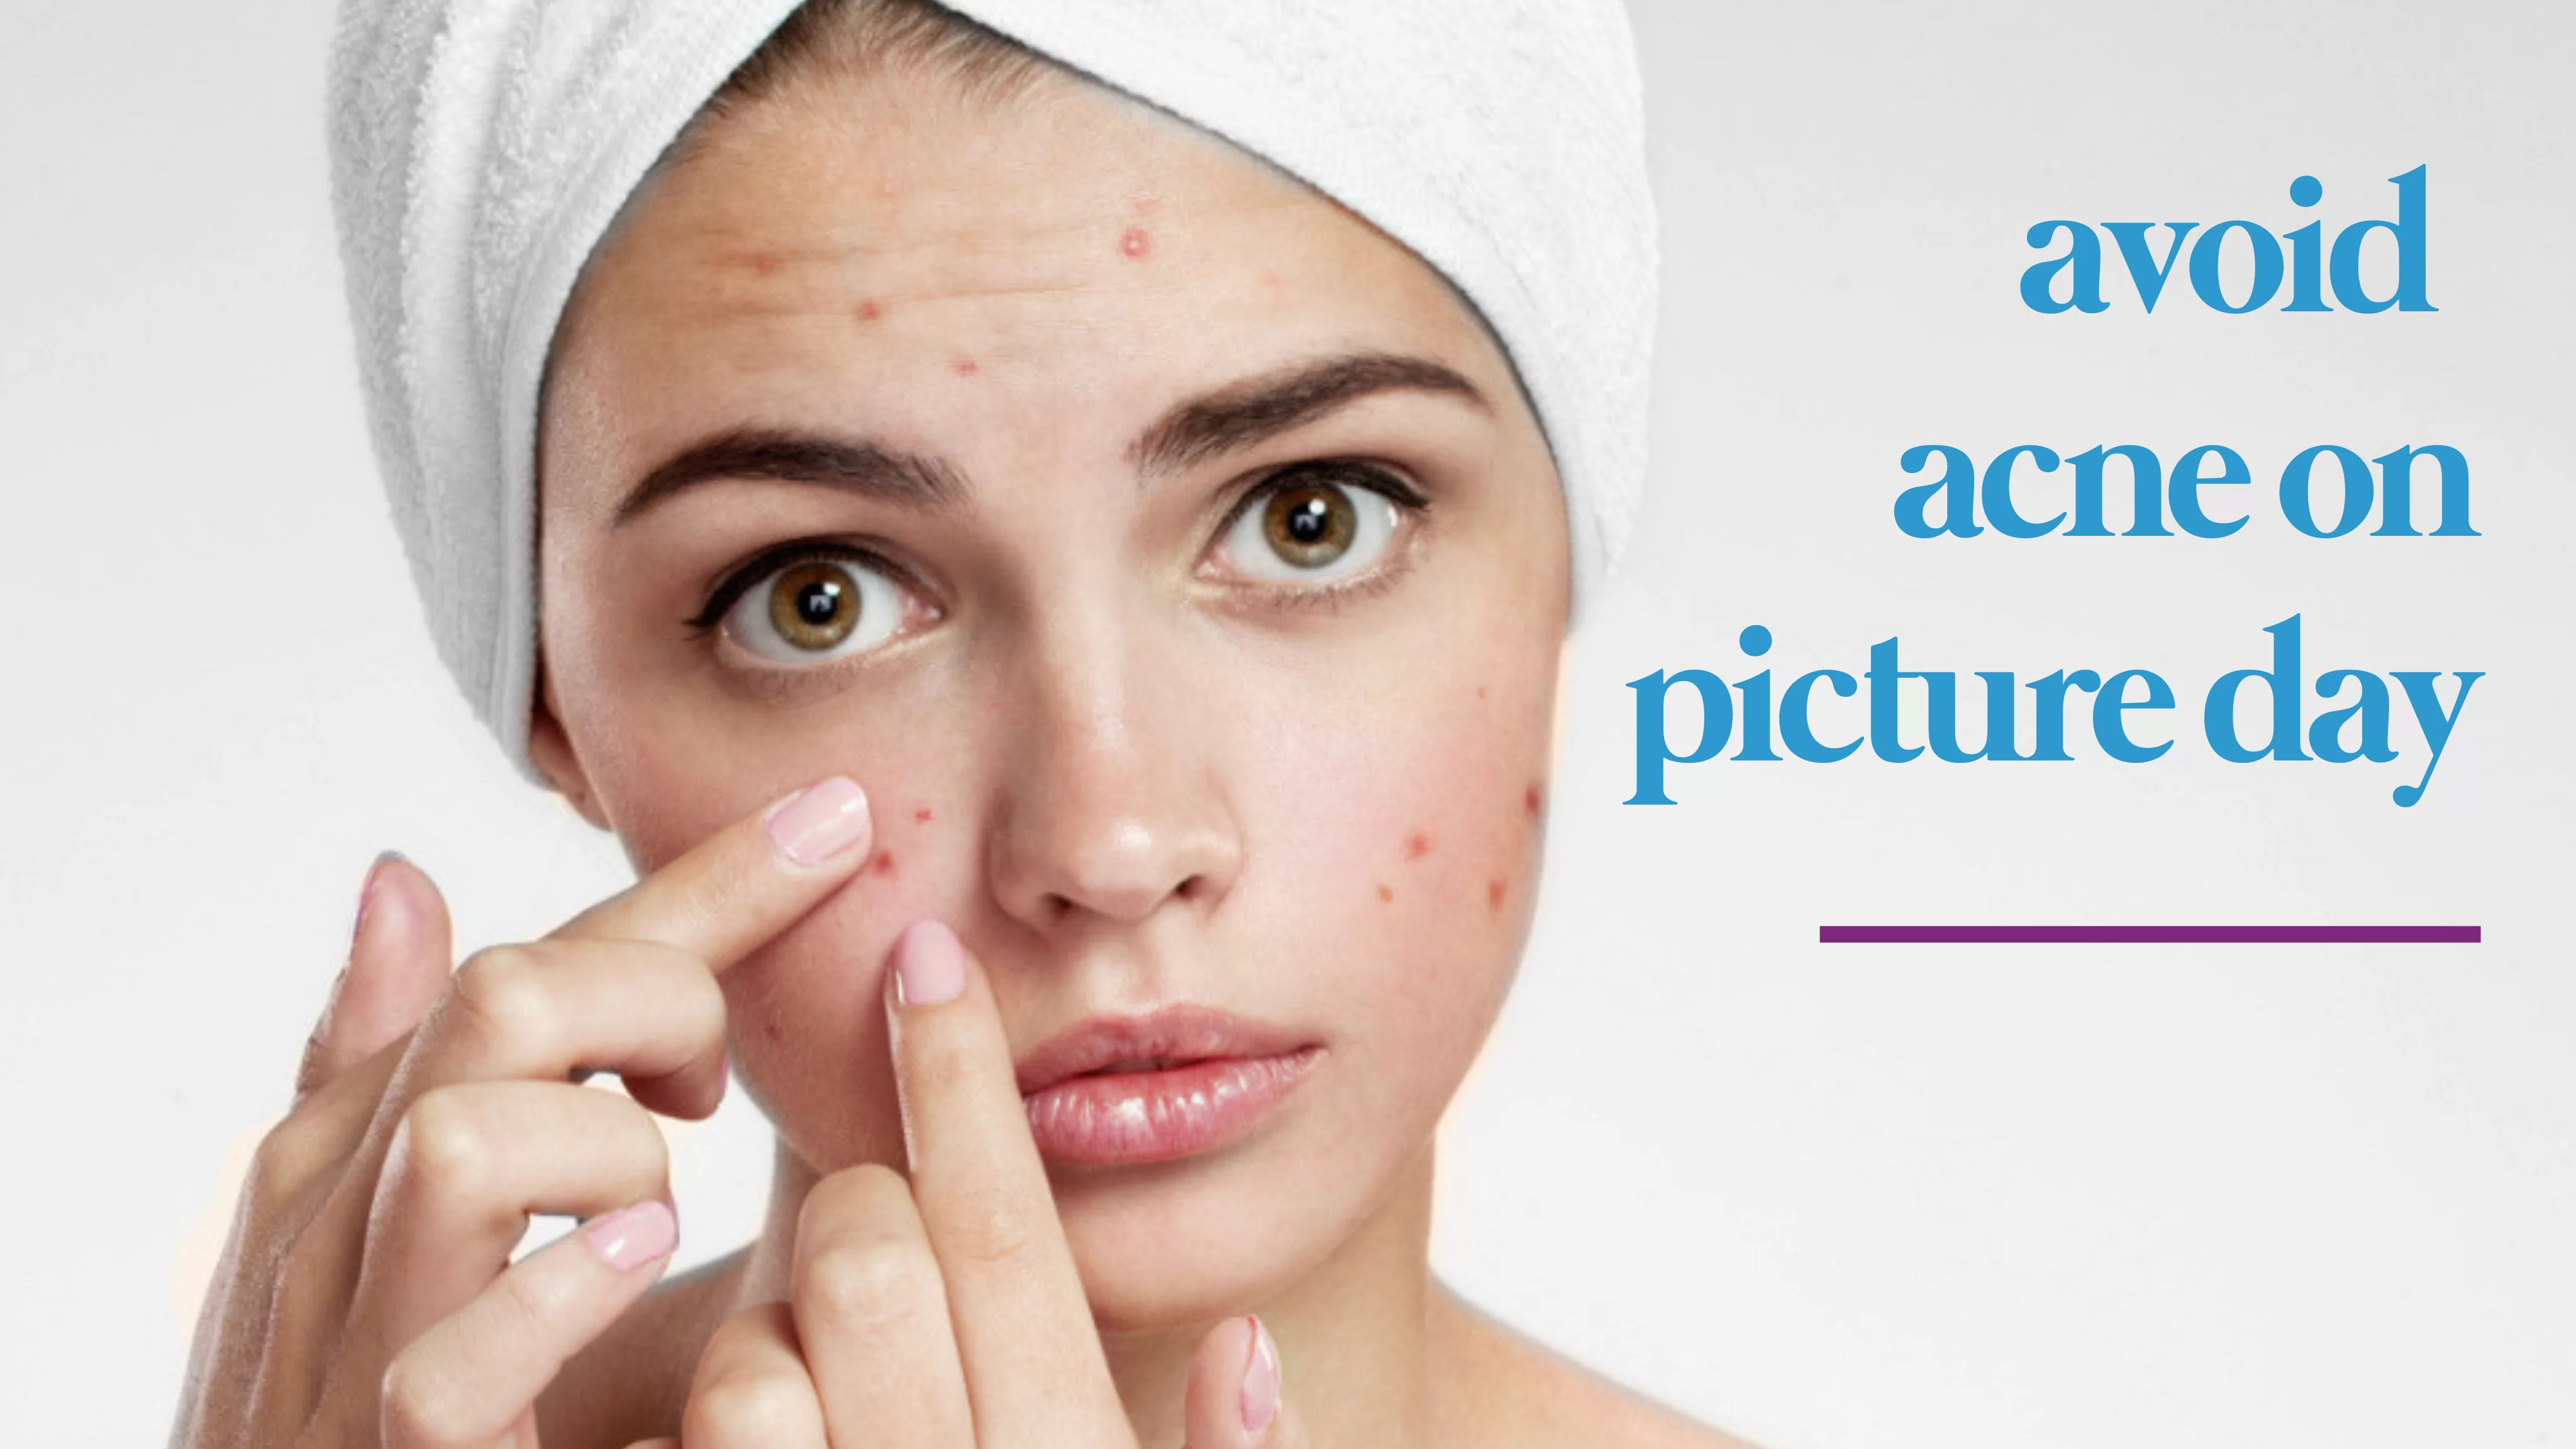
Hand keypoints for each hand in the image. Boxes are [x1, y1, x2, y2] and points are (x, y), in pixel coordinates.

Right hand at [172, 777, 879, 1448]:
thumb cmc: (421, 1402)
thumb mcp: (455, 1228)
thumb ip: (469, 1078)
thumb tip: (400, 874)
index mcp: (355, 1144)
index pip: (537, 959)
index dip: (704, 887)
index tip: (841, 817)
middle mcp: (331, 1220)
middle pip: (501, 999)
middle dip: (653, 1000)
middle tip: (711, 1094)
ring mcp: (347, 1350)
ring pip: (462, 1141)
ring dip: (606, 1153)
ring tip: (654, 1214)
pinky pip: (446, 1367)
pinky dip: (554, 1301)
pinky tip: (637, 1261)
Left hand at [650, 921, 1305, 1448]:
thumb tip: (1250, 1346)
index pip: (1015, 1231)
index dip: (963, 1078)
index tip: (921, 960)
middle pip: (872, 1254)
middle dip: (858, 1215)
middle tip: (874, 1240)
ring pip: (753, 1350)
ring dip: (769, 1345)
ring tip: (815, 1396)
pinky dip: (697, 1441)